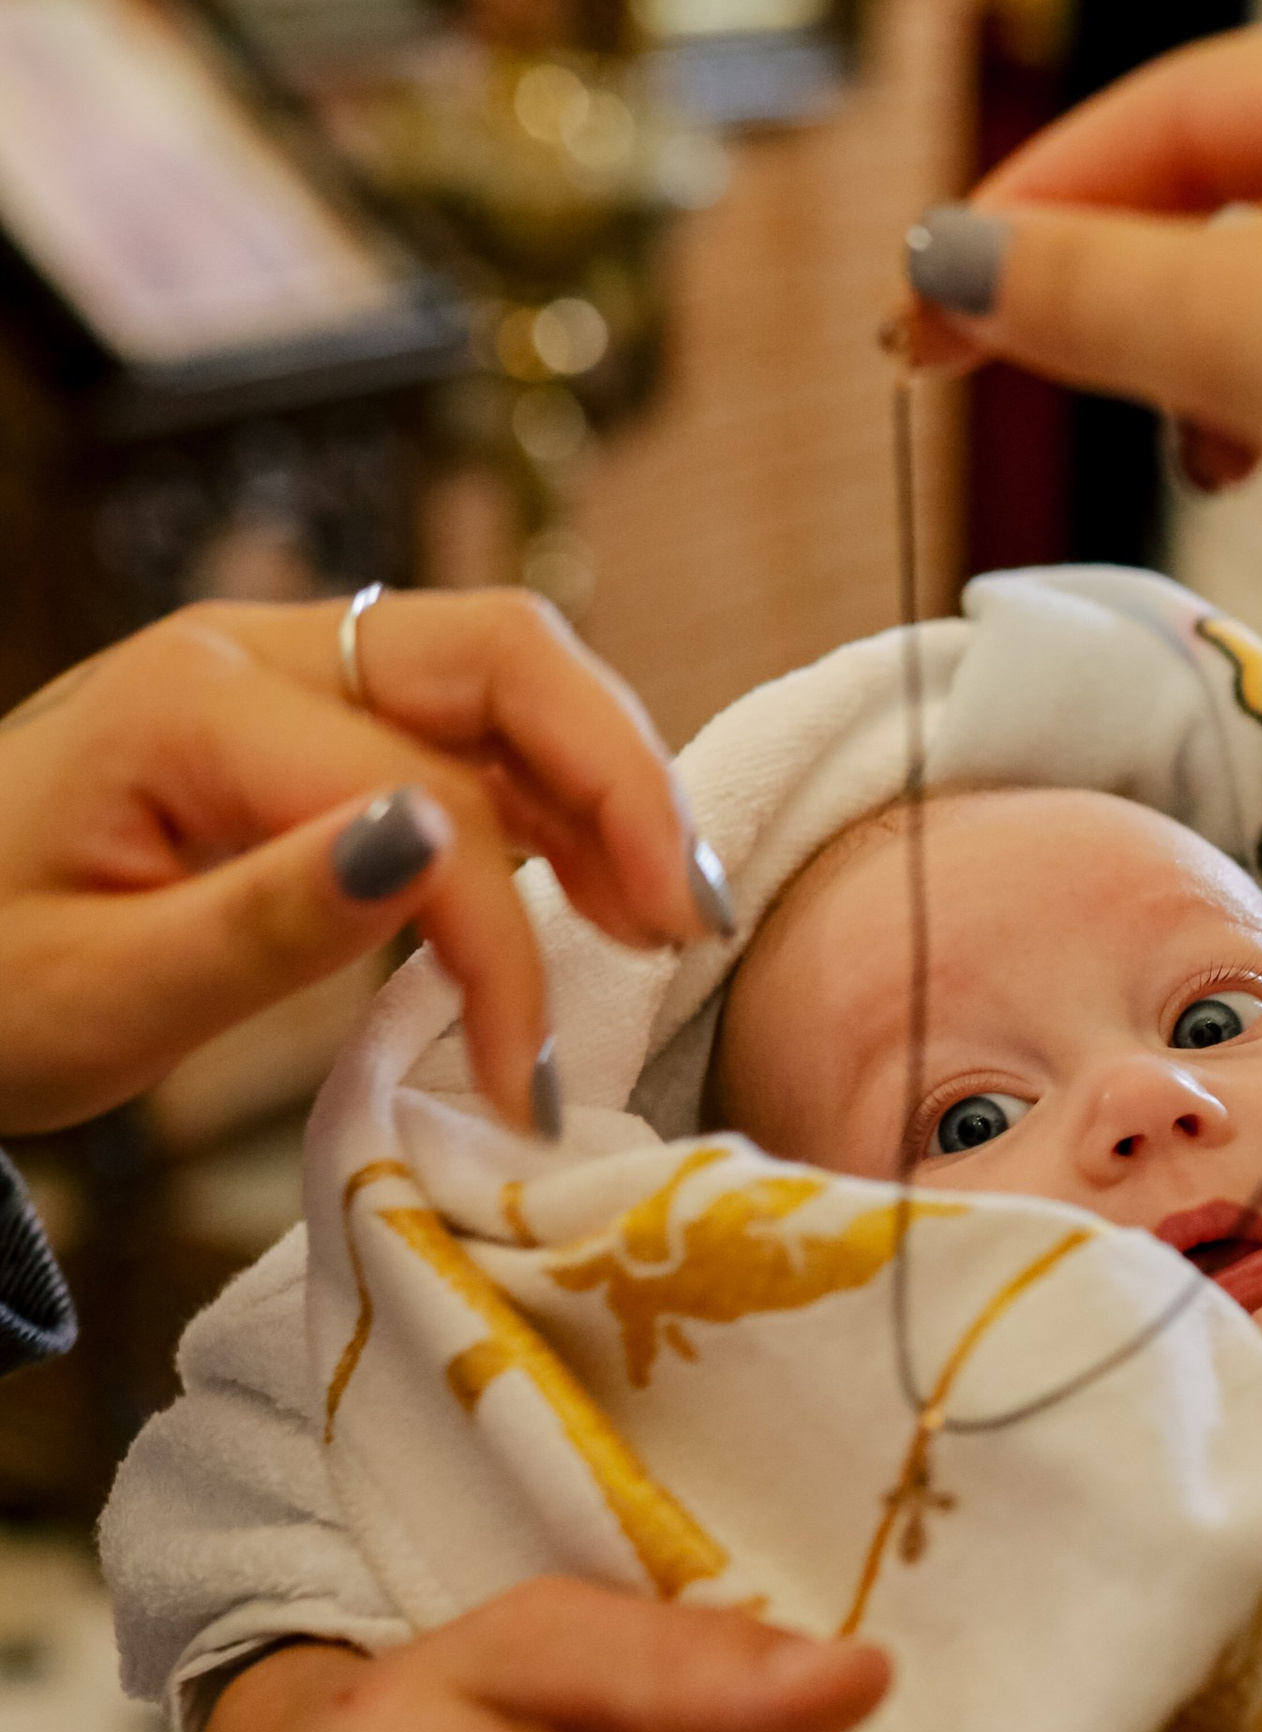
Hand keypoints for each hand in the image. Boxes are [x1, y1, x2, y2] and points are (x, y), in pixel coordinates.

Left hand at [0, 590, 722, 1134]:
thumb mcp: (100, 994)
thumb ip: (267, 922)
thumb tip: (438, 846)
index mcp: (194, 704)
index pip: (428, 800)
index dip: (507, 942)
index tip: (531, 1081)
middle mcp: (254, 650)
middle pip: (505, 657)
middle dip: (623, 783)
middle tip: (689, 925)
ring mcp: (285, 666)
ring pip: (505, 677)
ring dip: (606, 784)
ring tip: (666, 918)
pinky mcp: (309, 712)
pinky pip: (468, 721)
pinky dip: (553, 795)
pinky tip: (596, 889)